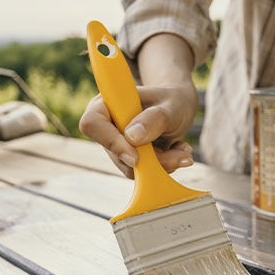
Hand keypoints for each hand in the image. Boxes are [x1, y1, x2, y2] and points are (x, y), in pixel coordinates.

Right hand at [81, 33, 198, 177]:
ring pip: (131, 168)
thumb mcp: (171, 106)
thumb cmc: (172, 101)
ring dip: (162, 164)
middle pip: (117, 154)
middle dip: (152, 158)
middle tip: (180, 151)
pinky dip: (163, 167)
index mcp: (107, 104)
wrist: (179, 109)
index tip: (136, 156)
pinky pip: (141, 173)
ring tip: (182, 150)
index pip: (92, 124)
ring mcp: (116, 145)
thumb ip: (155, 118)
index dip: (111, 142)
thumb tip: (132, 137)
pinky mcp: (128, 159)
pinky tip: (176, 152)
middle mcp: (107, 126)